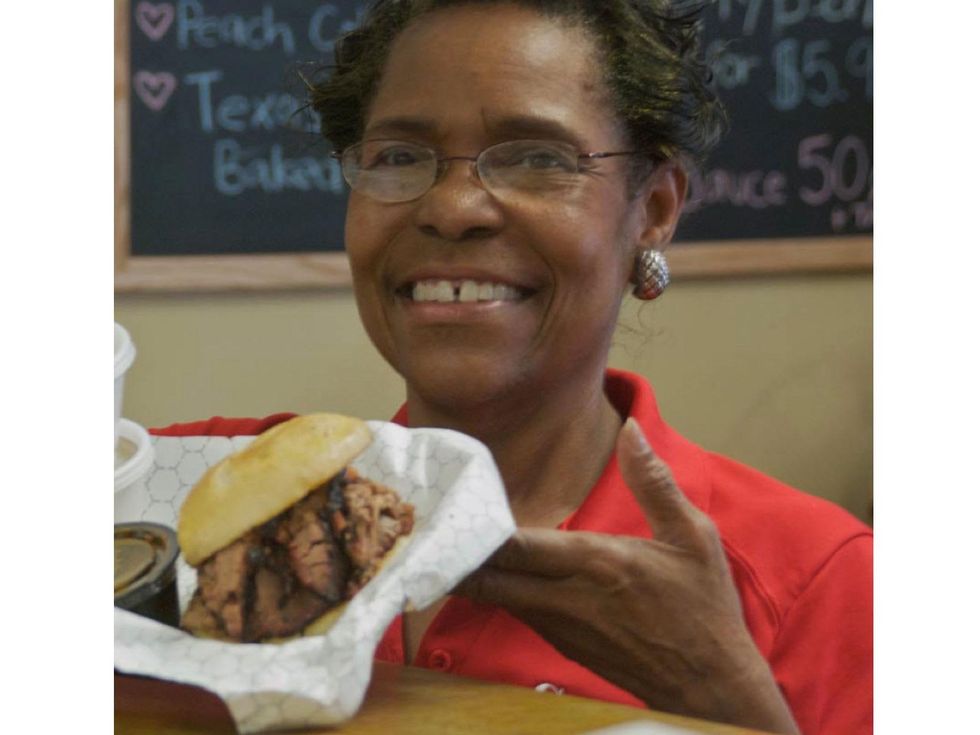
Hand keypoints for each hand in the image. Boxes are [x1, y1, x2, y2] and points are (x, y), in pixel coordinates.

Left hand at [455, 418, 799, 733]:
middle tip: (427, 525)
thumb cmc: (703, 606)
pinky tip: (488, 569)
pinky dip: (495, 590)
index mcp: (594, 562)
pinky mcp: (560, 643)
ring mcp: (558, 626)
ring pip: (495, 597)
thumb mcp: (692, 536)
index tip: (450, 504)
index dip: (478, 529)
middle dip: (456, 554)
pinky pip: (515, 611)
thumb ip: (653, 480)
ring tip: (445, 538)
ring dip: (471, 571)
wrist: (710, 686)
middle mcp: (565, 597)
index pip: (516, 545)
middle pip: (489, 578)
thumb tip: (630, 427)